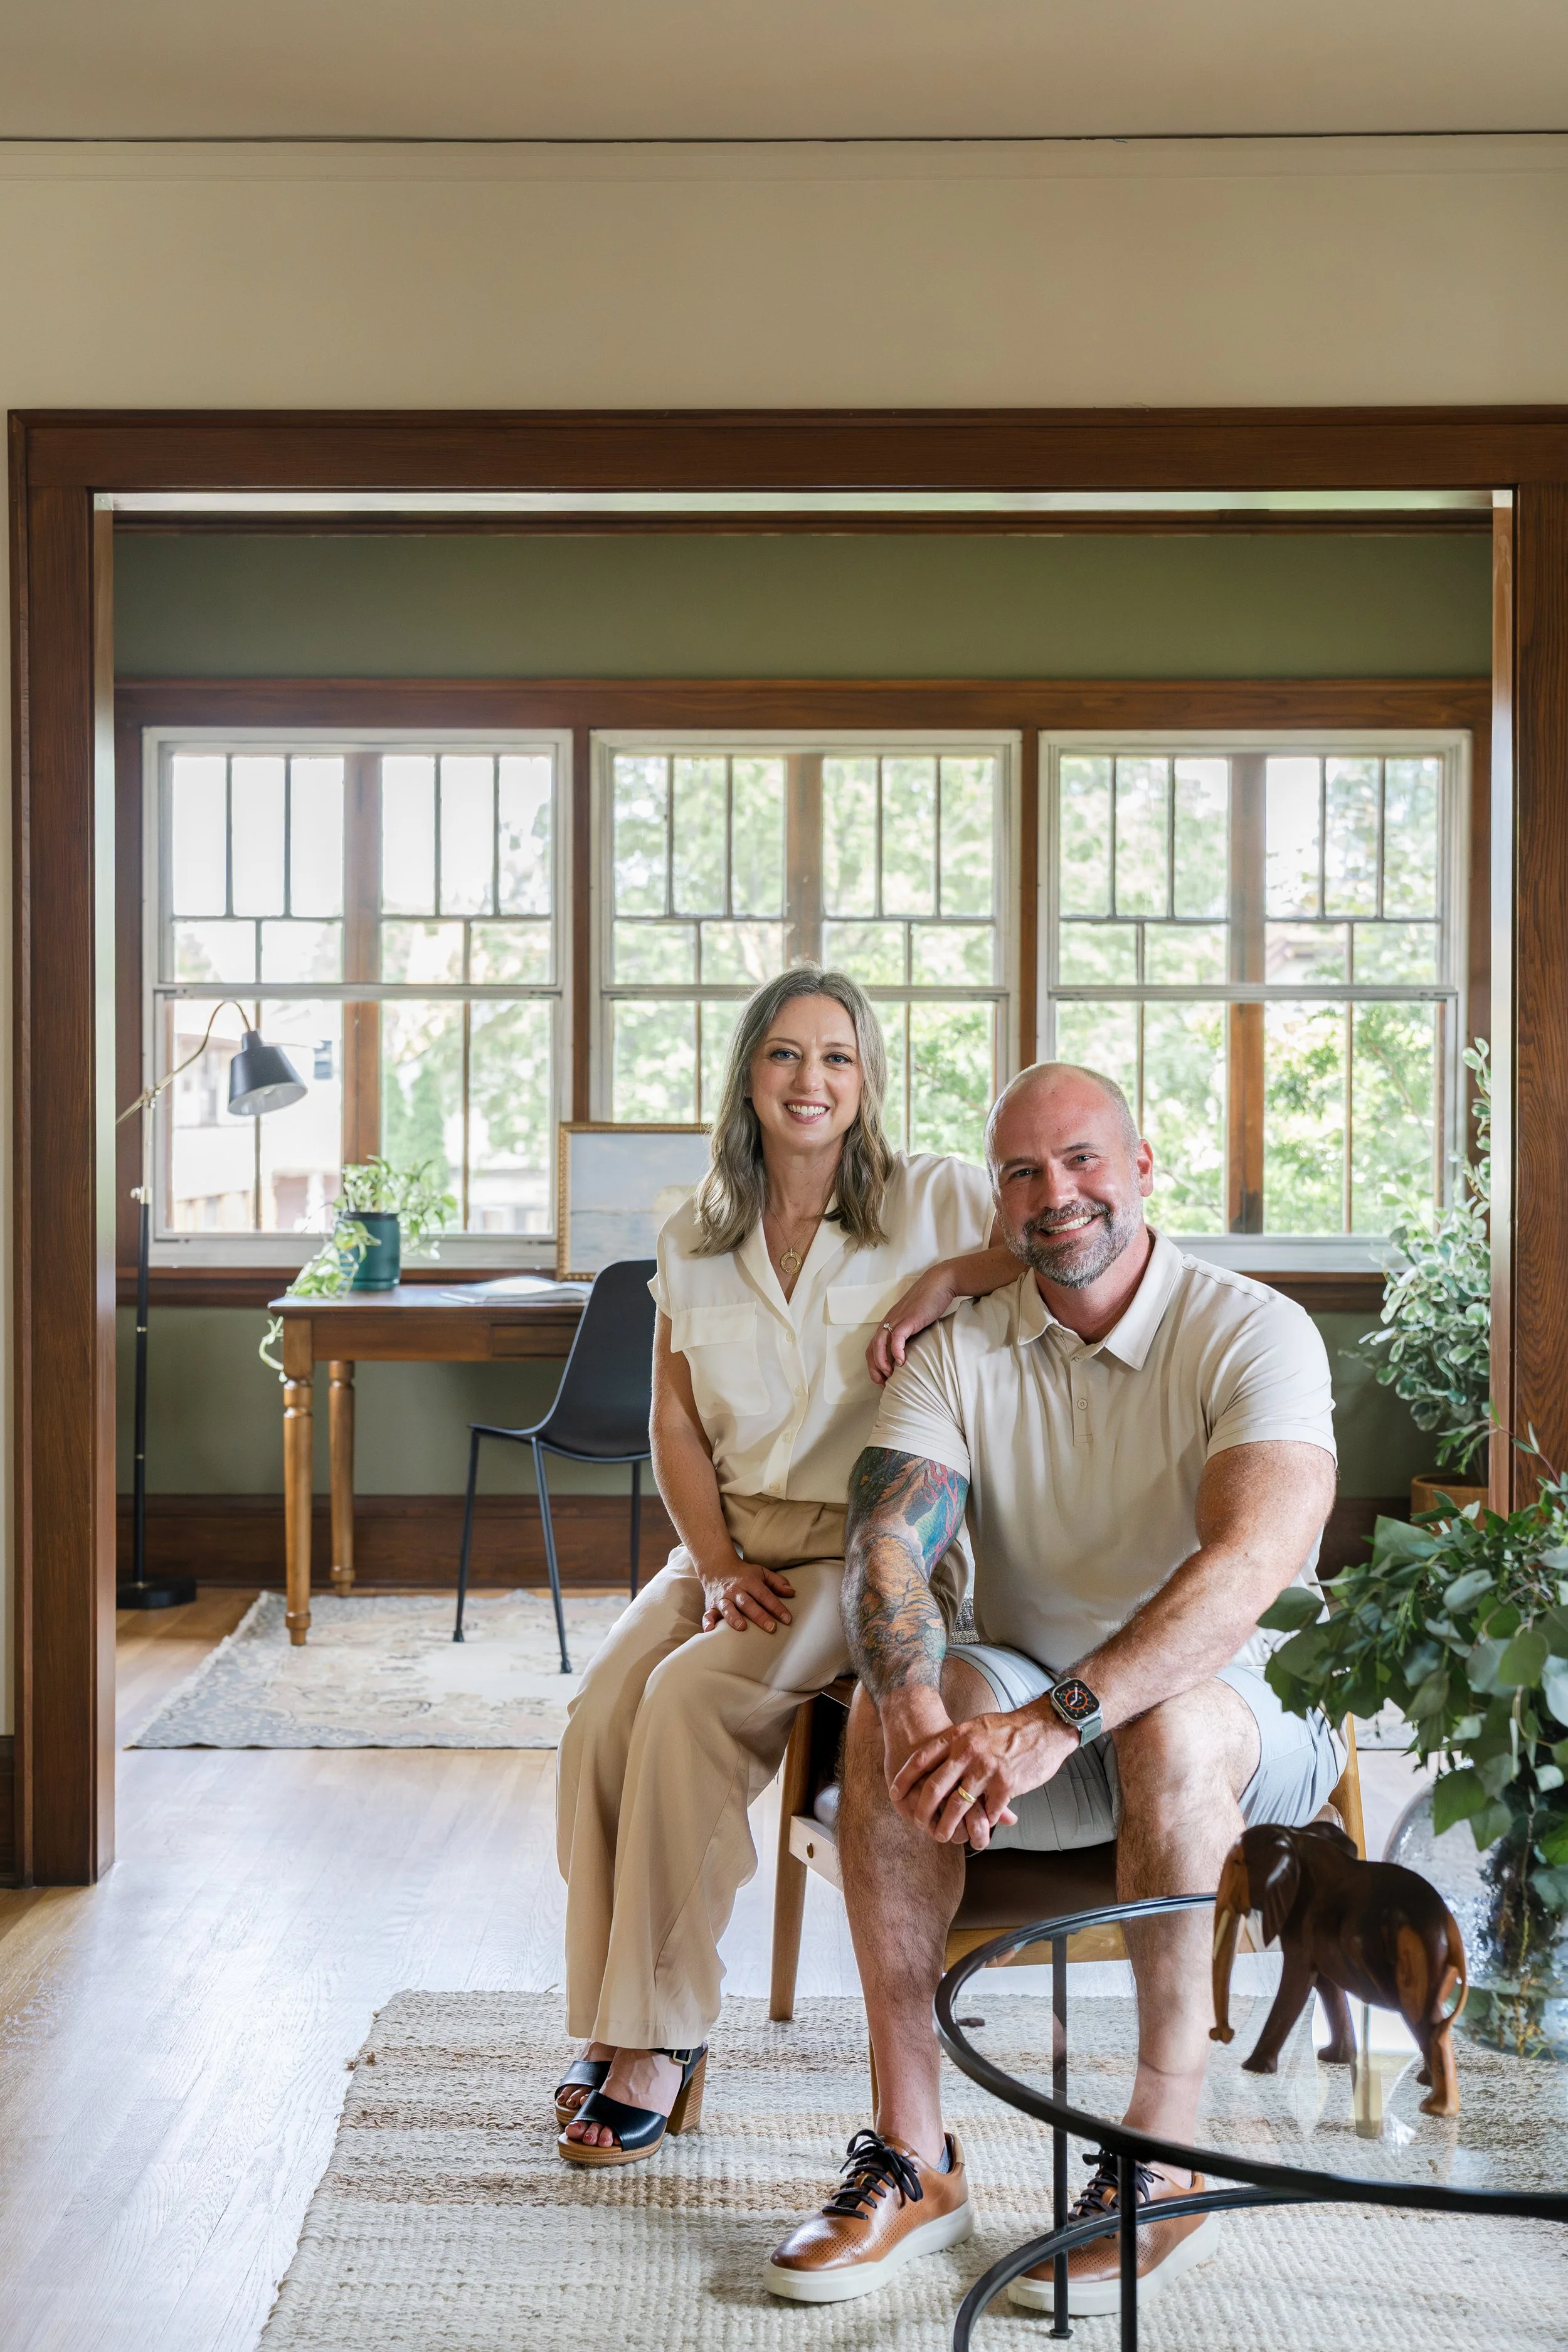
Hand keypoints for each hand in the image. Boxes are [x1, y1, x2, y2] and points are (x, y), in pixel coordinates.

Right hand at [701, 1559, 795, 1633]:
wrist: (716, 1567)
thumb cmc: (743, 1574)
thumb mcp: (761, 1573)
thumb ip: (777, 1582)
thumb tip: (792, 1592)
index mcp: (750, 1582)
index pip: (765, 1595)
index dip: (776, 1607)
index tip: (787, 1619)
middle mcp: (735, 1590)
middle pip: (748, 1603)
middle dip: (760, 1616)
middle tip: (771, 1628)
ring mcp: (722, 1598)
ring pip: (728, 1608)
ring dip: (734, 1618)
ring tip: (742, 1628)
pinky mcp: (711, 1606)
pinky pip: (708, 1614)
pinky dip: (708, 1622)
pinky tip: (710, 1631)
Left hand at [867, 1264, 959, 1385]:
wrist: (940, 1283)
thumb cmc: (930, 1302)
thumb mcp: (916, 1321)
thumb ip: (910, 1334)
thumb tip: (910, 1353)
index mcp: (889, 1322)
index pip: (873, 1346)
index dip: (873, 1364)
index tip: (881, 1378)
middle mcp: (889, 1321)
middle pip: (872, 1347)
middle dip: (873, 1367)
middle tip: (881, 1383)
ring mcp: (897, 1320)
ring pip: (879, 1343)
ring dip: (882, 1362)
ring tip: (889, 1375)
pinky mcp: (909, 1319)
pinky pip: (897, 1337)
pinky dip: (896, 1351)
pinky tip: (902, 1362)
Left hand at [889, 1710, 1074, 1848]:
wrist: (1045, 1726)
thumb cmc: (1009, 1728)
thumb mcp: (976, 1727)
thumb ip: (957, 1742)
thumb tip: (935, 1756)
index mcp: (958, 1737)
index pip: (921, 1759)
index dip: (905, 1778)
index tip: (894, 1793)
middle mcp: (968, 1752)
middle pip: (935, 1787)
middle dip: (922, 1810)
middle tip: (918, 1823)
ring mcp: (986, 1769)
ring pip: (958, 1806)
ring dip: (948, 1826)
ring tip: (943, 1836)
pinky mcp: (1006, 1784)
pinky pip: (989, 1811)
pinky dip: (985, 1821)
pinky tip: (983, 1826)